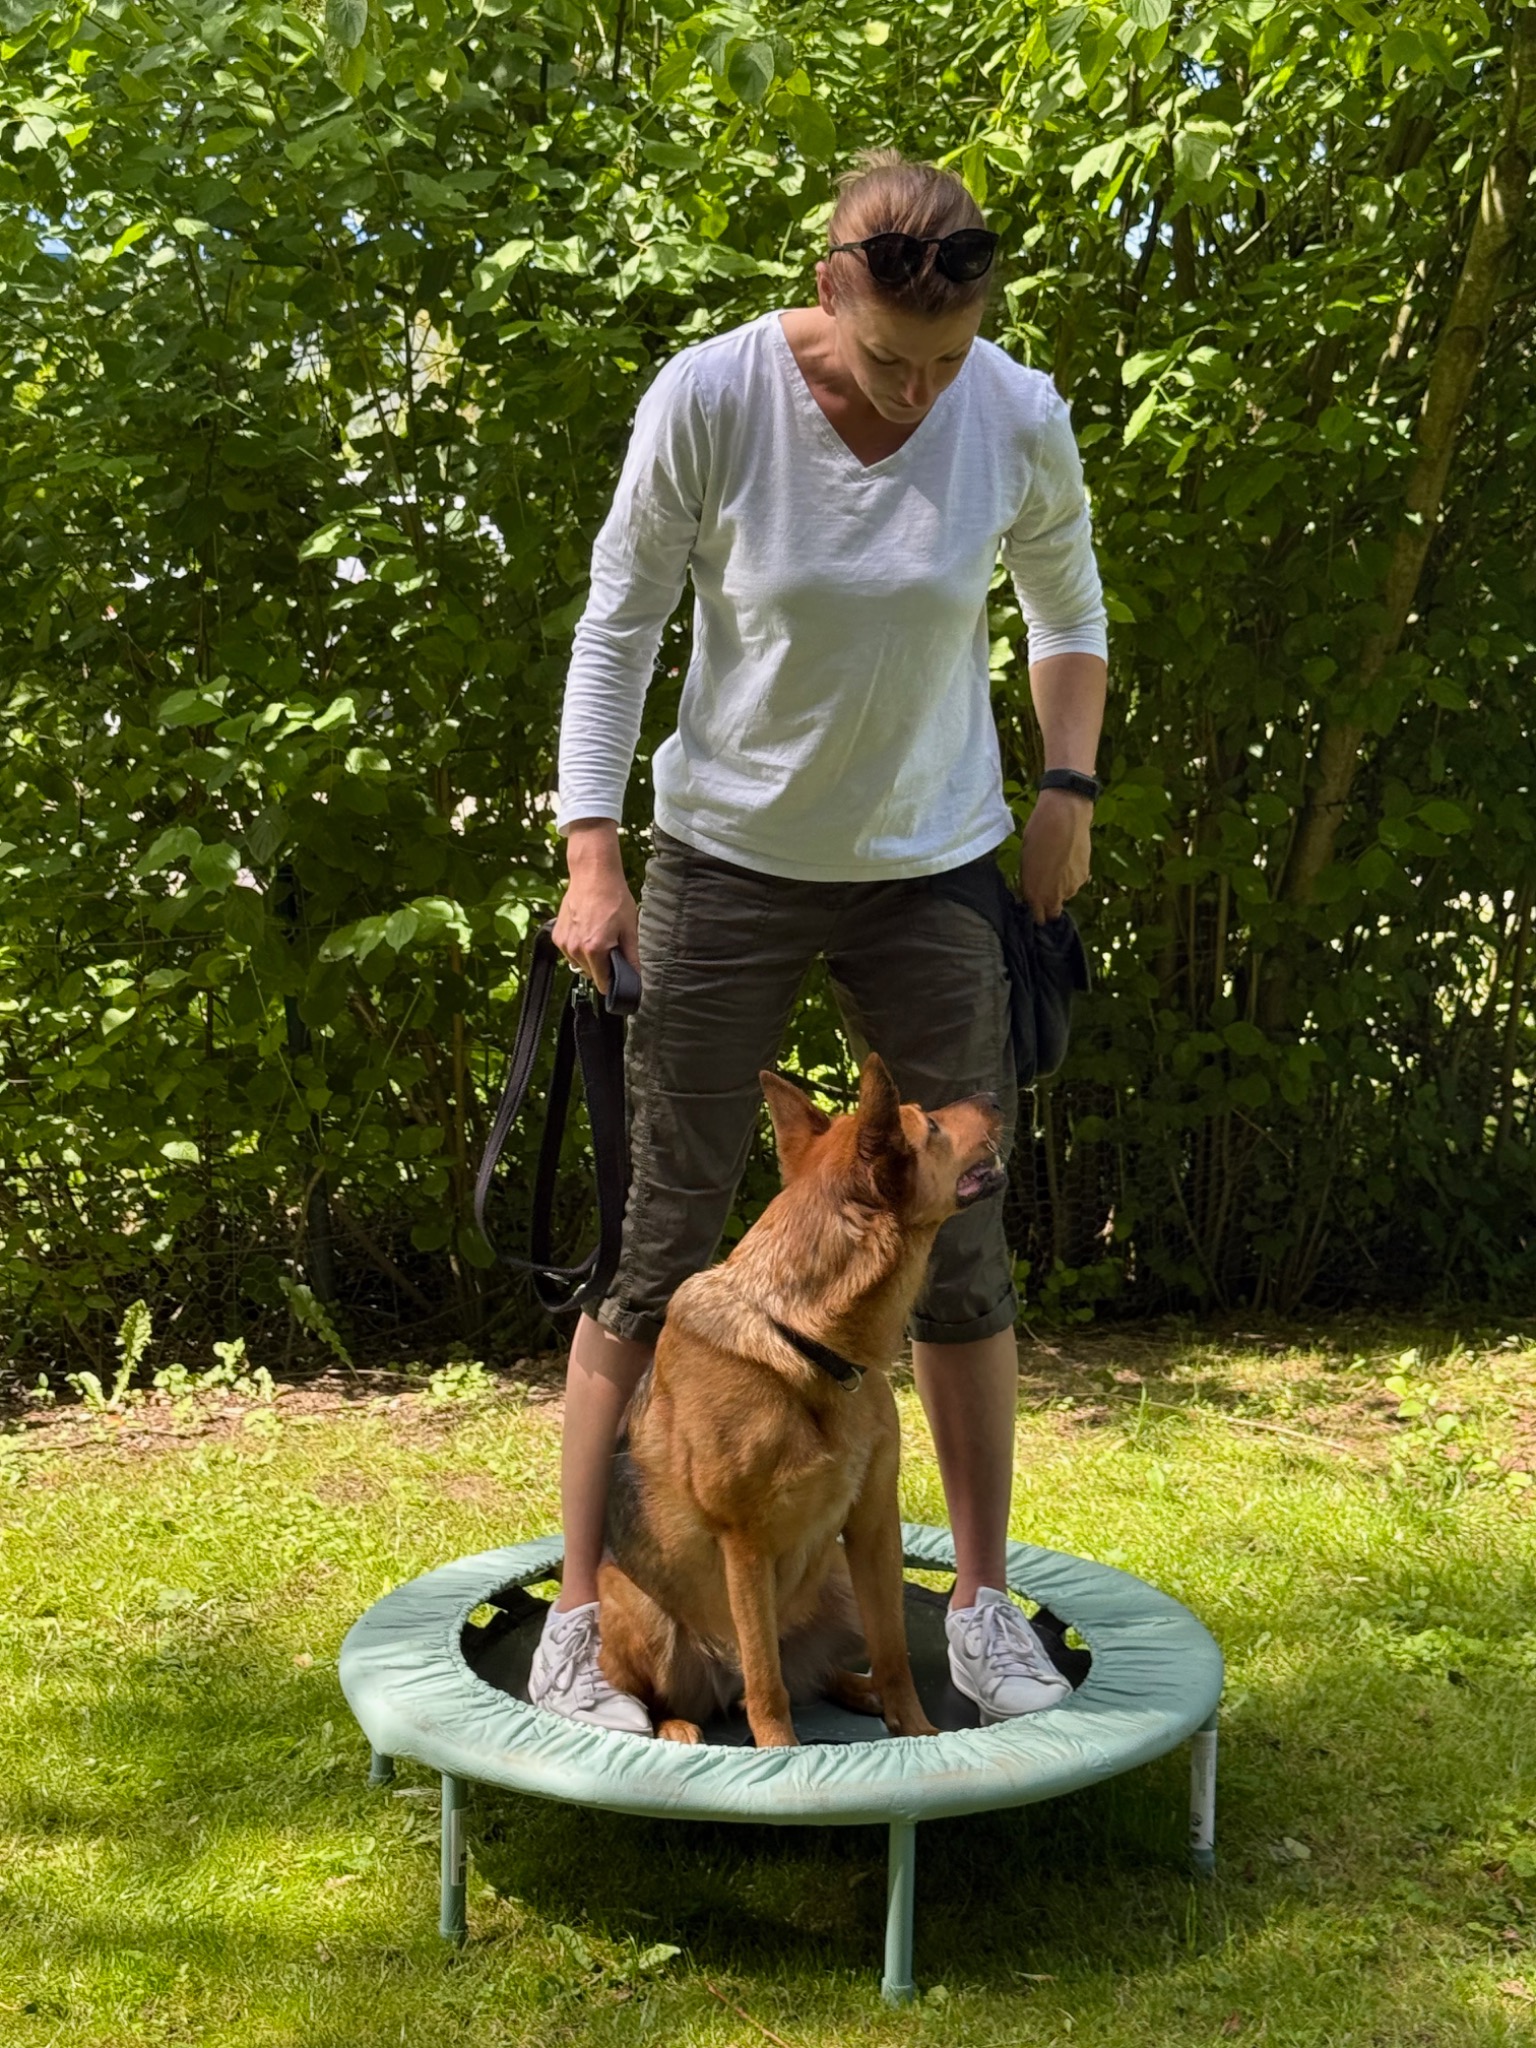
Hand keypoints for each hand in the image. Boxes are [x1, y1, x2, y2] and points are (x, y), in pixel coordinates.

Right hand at [552, 820, 638, 992]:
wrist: (592, 875)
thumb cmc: (613, 898)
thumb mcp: (630, 928)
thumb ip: (632, 956)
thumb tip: (637, 976)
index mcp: (595, 950)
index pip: (602, 983)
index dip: (613, 982)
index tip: (619, 974)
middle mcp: (575, 949)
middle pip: (591, 974)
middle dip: (603, 966)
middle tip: (612, 945)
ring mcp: (564, 943)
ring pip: (579, 964)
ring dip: (589, 958)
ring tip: (599, 934)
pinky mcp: (557, 936)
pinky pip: (570, 952)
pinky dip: (578, 947)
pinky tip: (587, 930)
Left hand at [1019, 788, 1091, 923]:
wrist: (1064, 817)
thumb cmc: (1037, 835)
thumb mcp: (1026, 860)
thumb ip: (1030, 881)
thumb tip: (1032, 890)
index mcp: (1035, 893)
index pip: (1038, 917)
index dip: (1037, 914)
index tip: (1036, 909)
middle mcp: (1054, 896)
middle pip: (1054, 911)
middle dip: (1050, 906)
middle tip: (1046, 890)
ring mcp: (1071, 887)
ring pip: (1066, 895)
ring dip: (1062, 888)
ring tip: (1058, 868)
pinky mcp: (1084, 876)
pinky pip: (1076, 883)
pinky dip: (1072, 877)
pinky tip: (1068, 861)